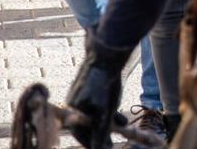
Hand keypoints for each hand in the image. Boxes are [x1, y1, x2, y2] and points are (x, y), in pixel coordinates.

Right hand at [66, 32, 131, 147]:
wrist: (105, 57)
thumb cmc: (104, 86)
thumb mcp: (105, 112)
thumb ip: (101, 131)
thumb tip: (101, 148)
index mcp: (74, 113)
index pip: (82, 135)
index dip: (94, 142)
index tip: (106, 146)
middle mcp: (74, 105)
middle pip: (88, 125)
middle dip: (101, 132)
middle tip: (113, 139)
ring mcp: (80, 95)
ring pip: (94, 114)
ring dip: (107, 120)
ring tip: (122, 123)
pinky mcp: (88, 87)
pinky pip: (95, 103)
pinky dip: (106, 110)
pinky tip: (119, 112)